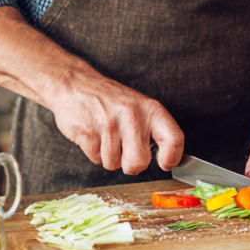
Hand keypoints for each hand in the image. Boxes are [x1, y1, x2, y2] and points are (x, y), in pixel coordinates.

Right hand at [50, 70, 184, 175]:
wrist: (75, 84)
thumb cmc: (110, 99)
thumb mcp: (139, 105)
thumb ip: (153, 129)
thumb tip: (171, 158)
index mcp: (150, 109)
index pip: (174, 139)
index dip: (172, 158)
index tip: (165, 163)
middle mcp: (132, 116)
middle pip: (139, 162)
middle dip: (131, 165)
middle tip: (125, 151)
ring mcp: (109, 124)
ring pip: (114, 164)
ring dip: (108, 156)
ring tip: (105, 135)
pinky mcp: (88, 133)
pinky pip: (95, 159)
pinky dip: (94, 152)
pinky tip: (93, 134)